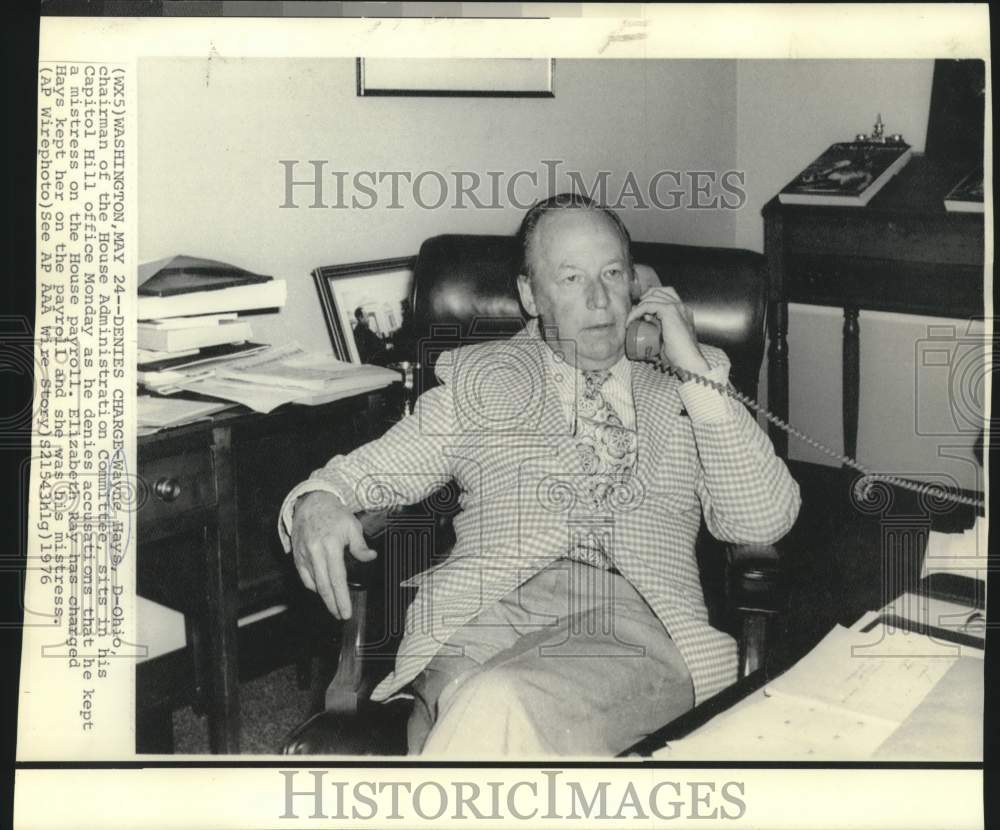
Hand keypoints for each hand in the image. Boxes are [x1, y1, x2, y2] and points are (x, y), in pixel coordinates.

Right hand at [289, 491, 376, 618]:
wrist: (311, 503)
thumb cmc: (334, 515)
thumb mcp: (352, 526)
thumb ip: (360, 546)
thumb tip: (370, 558)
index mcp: (330, 546)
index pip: (337, 578)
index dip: (341, 598)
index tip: (345, 612)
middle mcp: (315, 552)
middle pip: (323, 586)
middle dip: (332, 604)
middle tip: (341, 615)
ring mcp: (303, 555)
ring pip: (313, 584)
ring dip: (324, 597)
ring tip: (334, 606)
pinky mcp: (297, 556)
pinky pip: (304, 577)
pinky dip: (313, 586)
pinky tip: (322, 590)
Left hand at [625, 286, 710, 373]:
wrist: (687, 361)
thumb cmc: (678, 355)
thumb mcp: (667, 337)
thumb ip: (659, 327)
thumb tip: (646, 321)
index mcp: (683, 312)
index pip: (667, 295)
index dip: (652, 298)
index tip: (640, 310)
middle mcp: (682, 307)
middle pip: (660, 290)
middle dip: (644, 298)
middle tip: (634, 312)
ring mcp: (677, 307)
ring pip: (653, 296)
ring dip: (639, 306)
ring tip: (631, 318)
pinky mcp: (670, 311)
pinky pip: (648, 305)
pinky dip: (636, 312)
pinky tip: (630, 321)